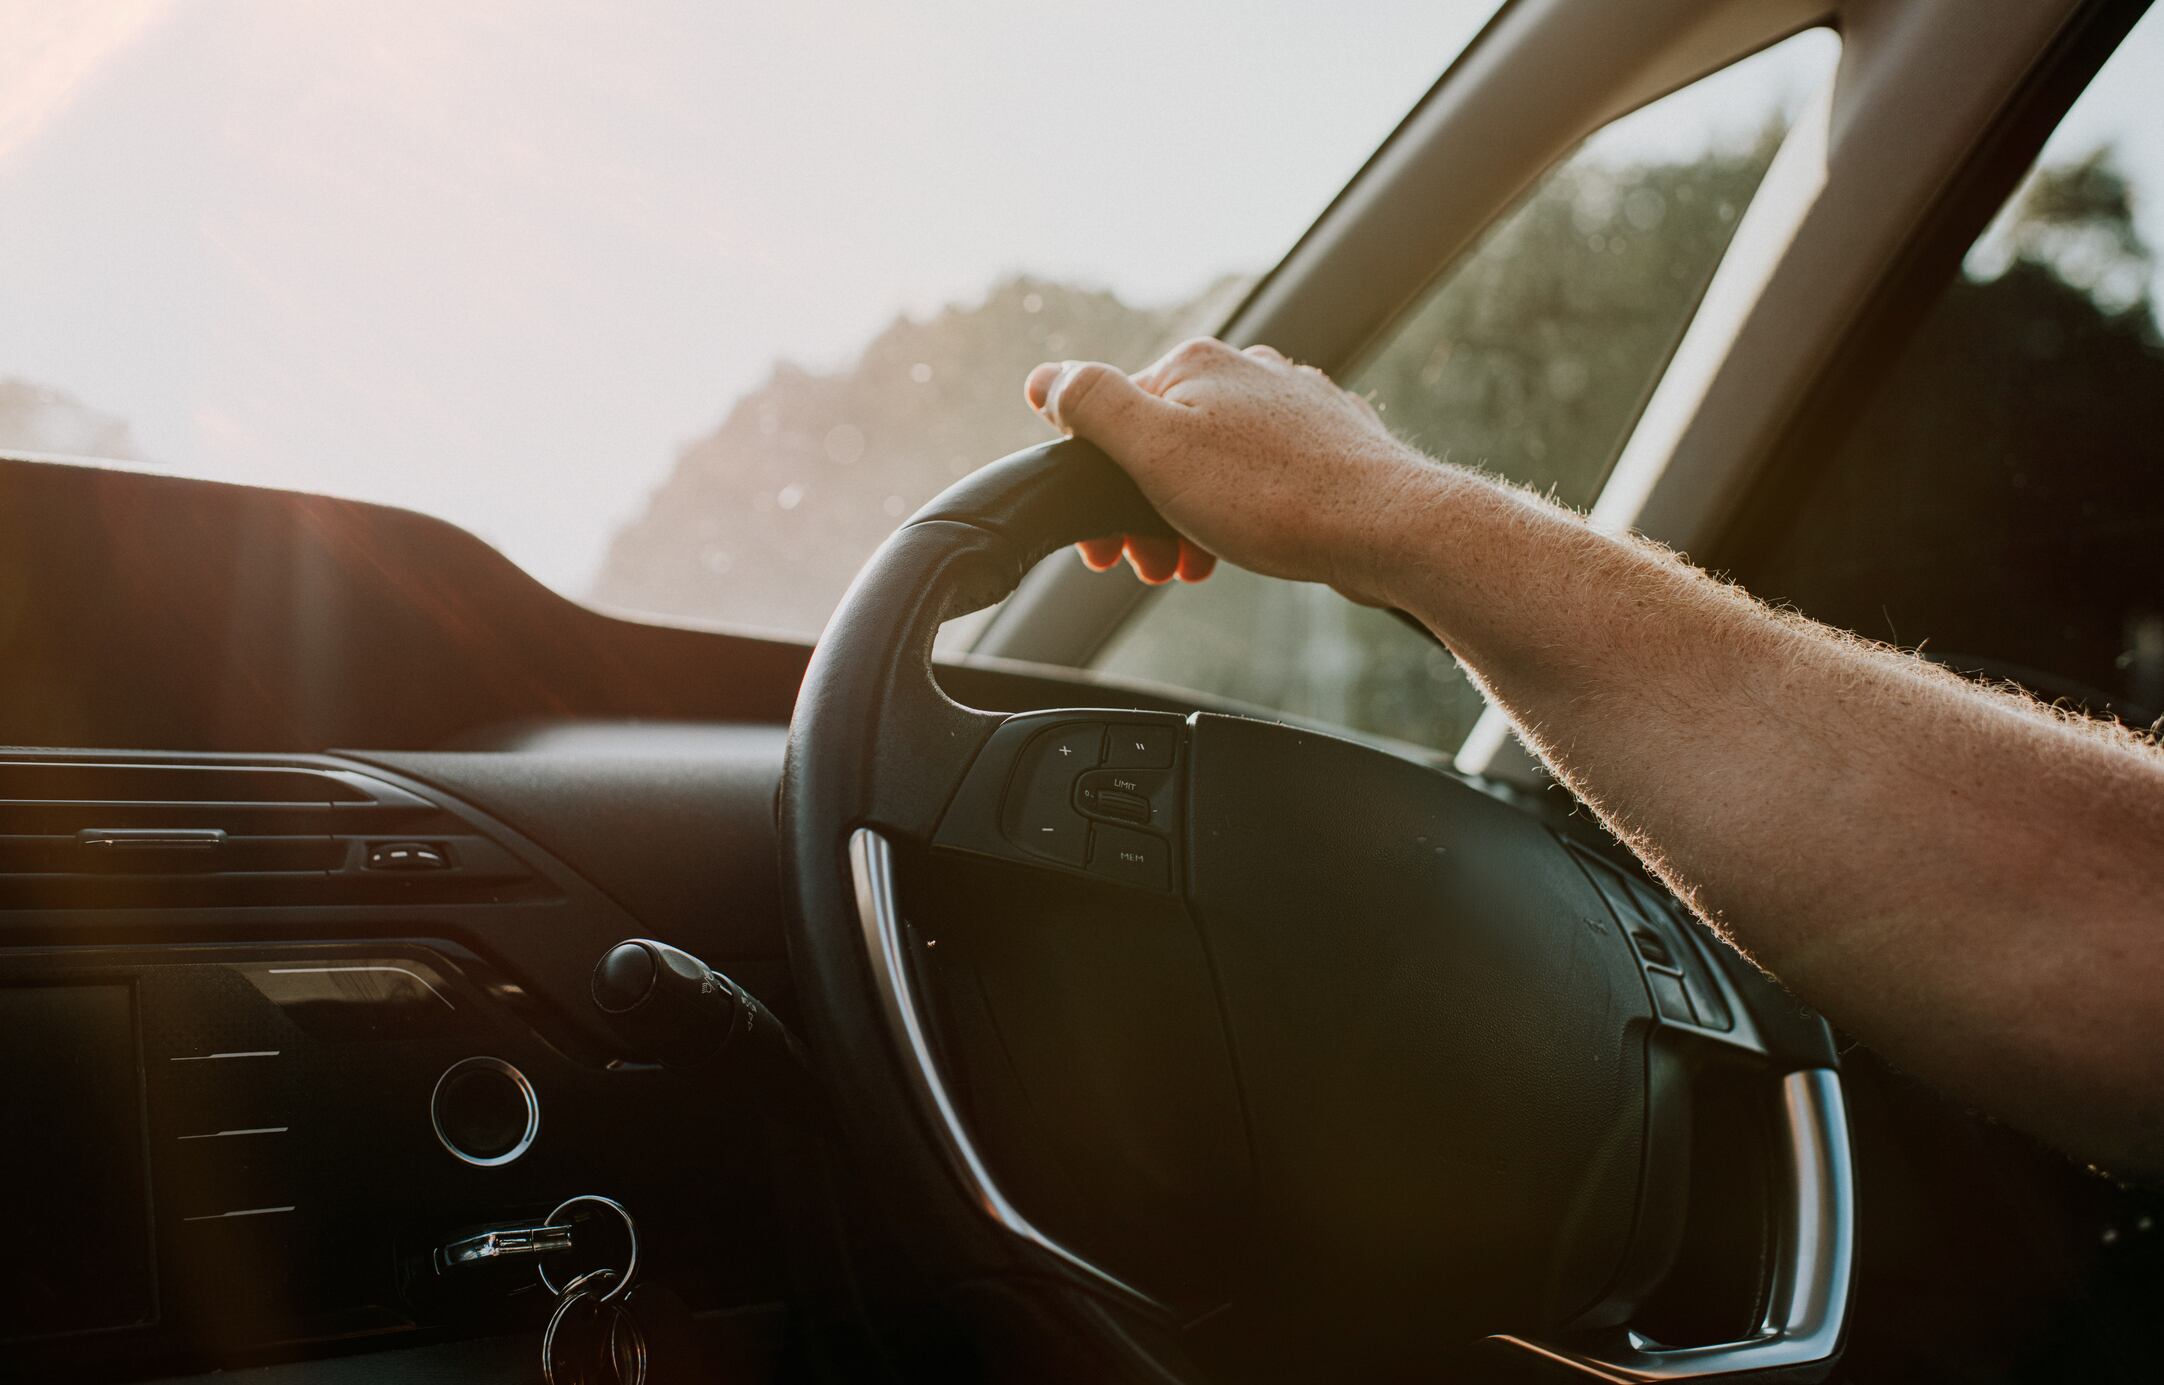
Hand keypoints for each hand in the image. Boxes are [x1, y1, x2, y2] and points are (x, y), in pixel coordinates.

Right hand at [1023, 339, 1430, 603]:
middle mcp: (1245, 370)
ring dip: (1189, 517)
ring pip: (1214, 460)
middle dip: (1144, 508)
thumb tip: (1045, 378)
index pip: (1113, 414)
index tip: (1102, 551)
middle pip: (1165, 440)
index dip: (1097, 486)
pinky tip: (1245, 545)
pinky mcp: (1327, 440)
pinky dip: (1239, 513)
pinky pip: (1260, 475)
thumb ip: (1093, 406)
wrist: (1386, 527)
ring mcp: (1291, 403)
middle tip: (1149, 565)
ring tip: (1193, 565)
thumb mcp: (1156, 450)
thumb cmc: (1271, 496)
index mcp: (1194, 364)